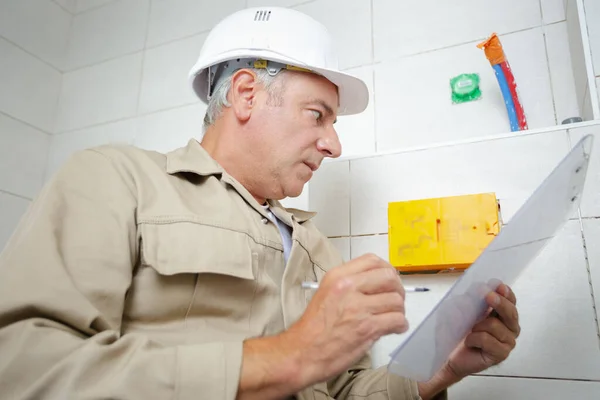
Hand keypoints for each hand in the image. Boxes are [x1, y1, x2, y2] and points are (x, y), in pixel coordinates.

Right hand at [284, 253, 408, 385]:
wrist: (302, 352)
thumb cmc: (314, 326)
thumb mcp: (327, 292)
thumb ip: (350, 285)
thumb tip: (378, 285)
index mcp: (338, 276)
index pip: (372, 260)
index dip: (387, 270)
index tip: (388, 282)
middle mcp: (349, 286)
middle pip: (389, 277)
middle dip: (398, 290)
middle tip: (395, 301)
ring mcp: (359, 306)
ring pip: (396, 300)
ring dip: (399, 310)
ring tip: (393, 317)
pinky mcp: (367, 327)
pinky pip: (397, 320)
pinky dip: (400, 325)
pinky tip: (394, 328)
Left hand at [444, 283, 519, 377]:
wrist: (450, 356)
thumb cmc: (458, 332)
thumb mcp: (461, 311)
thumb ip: (470, 299)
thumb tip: (478, 288)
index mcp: (503, 315)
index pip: (511, 301)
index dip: (506, 293)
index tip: (498, 285)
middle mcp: (510, 328)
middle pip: (510, 312)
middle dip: (499, 303)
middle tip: (489, 296)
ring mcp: (508, 342)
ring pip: (495, 325)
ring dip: (477, 326)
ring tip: (470, 331)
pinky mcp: (501, 354)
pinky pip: (487, 340)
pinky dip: (474, 338)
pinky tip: (469, 342)